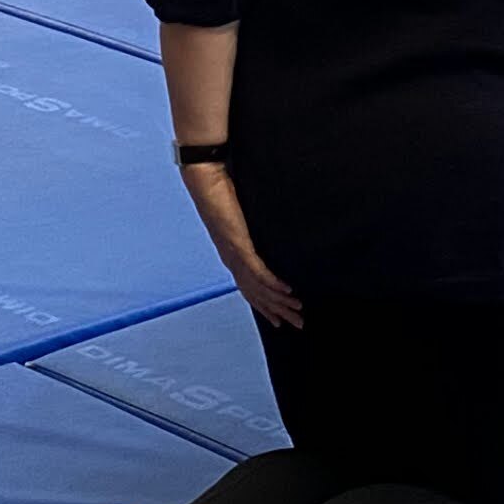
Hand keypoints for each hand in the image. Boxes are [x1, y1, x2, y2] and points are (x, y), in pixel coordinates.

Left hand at [183, 164, 302, 328]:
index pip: (251, 289)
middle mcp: (232, 260)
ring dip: (279, 302)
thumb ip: (257, 223)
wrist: (206, 179)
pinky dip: (273, 284)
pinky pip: (258, 271)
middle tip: (298, 325)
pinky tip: (287, 291)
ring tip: (297, 311)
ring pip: (258, 287)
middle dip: (278, 312)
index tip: (280, 320)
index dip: (266, 306)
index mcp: (233, 255)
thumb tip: (274, 223)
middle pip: (257, 295)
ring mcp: (234, 254)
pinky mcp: (238, 245)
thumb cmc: (223, 190)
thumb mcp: (244, 213)